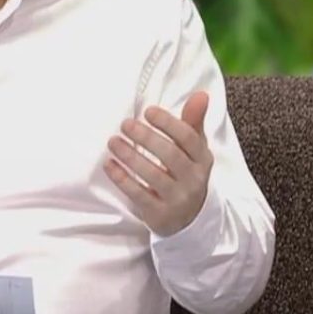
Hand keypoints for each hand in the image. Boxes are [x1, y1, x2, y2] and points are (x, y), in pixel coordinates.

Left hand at [105, 91, 214, 237]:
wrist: (189, 219)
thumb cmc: (186, 173)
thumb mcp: (194, 149)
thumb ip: (193, 122)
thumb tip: (201, 94)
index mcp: (203, 159)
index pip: (188, 138)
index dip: (168, 123)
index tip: (148, 111)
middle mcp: (194, 179)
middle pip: (170, 155)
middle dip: (146, 138)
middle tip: (125, 124)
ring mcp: (177, 199)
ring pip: (152, 175)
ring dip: (130, 156)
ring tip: (113, 141)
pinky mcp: (160, 214)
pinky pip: (138, 195)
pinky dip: (122, 179)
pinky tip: (109, 164)